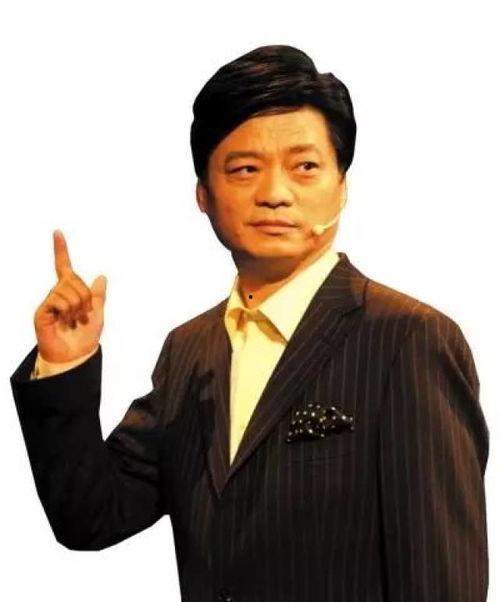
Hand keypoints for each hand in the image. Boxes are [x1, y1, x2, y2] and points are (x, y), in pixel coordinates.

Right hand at [33, 230, 106, 362]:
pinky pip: (57, 299)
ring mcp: (49, 302)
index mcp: (71, 292)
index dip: (61, 250)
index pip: (64, 266)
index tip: (57, 232)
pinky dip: (67, 310)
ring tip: (74, 320)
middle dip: (85, 296)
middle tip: (84, 314)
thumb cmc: (85, 338)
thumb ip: (99, 296)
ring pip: (68, 289)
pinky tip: (65, 321)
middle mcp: (58, 294)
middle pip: (73, 279)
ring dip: (77, 305)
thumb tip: (101, 276)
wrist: (76, 356)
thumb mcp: (98, 313)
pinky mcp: (42, 311)